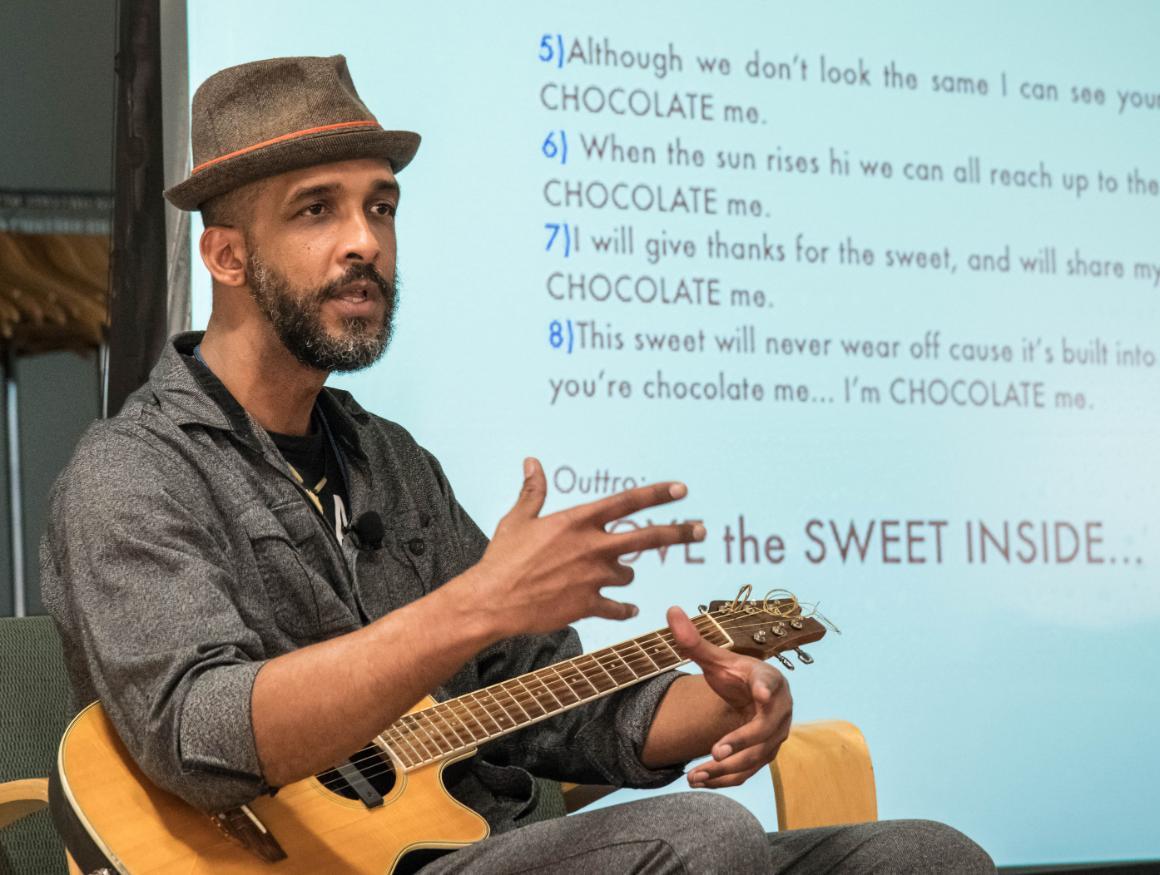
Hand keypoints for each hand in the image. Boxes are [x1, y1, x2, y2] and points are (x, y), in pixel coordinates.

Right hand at [470, 458, 705, 638]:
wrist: (493, 601)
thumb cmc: (502, 557)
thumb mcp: (518, 519)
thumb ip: (533, 491)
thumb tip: (532, 461)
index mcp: (578, 521)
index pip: (627, 502)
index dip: (657, 494)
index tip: (682, 490)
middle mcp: (592, 547)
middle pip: (648, 538)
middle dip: (679, 532)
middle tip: (702, 530)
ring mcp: (593, 578)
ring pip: (627, 574)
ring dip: (622, 574)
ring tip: (606, 576)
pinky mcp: (588, 606)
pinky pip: (618, 607)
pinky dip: (622, 608)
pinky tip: (625, 609)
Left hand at [668, 606, 791, 788]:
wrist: (749, 697)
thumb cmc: (735, 675)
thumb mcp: (715, 659)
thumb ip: (694, 640)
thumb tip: (671, 610)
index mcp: (770, 679)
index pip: (771, 683)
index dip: (767, 688)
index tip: (761, 692)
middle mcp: (779, 710)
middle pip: (765, 729)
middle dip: (741, 741)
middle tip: (716, 751)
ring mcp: (774, 736)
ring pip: (755, 757)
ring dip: (727, 769)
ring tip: (696, 775)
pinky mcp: (764, 755)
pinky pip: (748, 772)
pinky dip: (725, 780)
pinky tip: (699, 780)